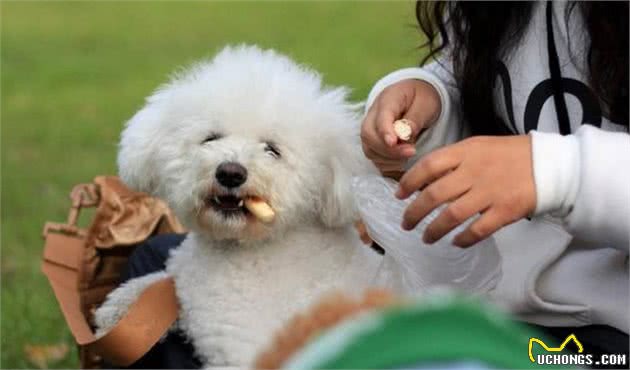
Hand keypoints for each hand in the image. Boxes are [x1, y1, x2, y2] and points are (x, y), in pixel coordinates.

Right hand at [360, 79, 440, 177]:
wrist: (418, 98)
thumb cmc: (422, 99)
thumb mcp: (426, 104)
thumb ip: (415, 119)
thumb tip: (404, 136)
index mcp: (388, 99)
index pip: (380, 117)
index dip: (384, 131)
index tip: (393, 143)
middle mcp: (373, 115)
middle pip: (368, 135)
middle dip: (388, 149)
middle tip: (411, 152)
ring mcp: (371, 129)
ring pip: (369, 149)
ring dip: (389, 158)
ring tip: (409, 155)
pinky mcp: (374, 143)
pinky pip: (374, 158)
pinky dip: (387, 164)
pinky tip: (402, 161)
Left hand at [396, 135, 535, 246]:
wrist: (550, 164)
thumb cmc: (509, 155)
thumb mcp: (478, 147)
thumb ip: (452, 161)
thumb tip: (423, 181)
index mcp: (466, 152)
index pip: (428, 166)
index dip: (409, 181)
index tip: (399, 195)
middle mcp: (474, 172)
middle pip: (434, 194)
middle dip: (414, 212)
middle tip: (406, 224)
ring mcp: (490, 192)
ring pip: (452, 215)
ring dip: (434, 230)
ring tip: (426, 238)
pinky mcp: (505, 211)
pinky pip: (477, 230)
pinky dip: (463, 239)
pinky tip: (456, 242)